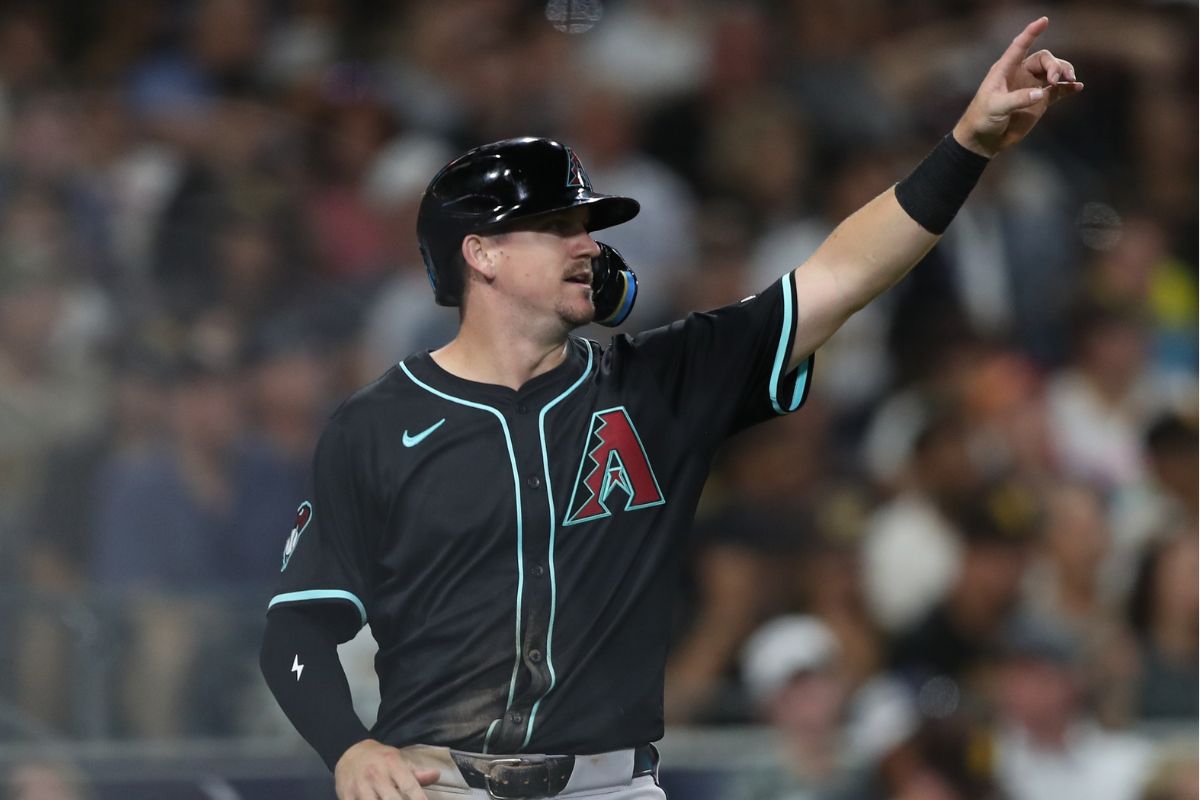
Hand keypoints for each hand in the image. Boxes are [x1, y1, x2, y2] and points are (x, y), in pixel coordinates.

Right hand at [334, 739, 440, 799]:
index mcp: (392, 764)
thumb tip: (437, 775)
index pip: (408, 785)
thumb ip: (416, 772)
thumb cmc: (380, 759)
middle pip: (391, 799)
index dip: (418, 798)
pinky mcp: (346, 796)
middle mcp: (376, 775)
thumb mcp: (399, 760)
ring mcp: (359, 787)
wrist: (350, 752)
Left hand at [952, 16, 1082, 157]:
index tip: (1044, 20)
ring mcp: (1032, 87)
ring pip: (1053, 71)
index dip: (1031, 32)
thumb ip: (1017, 99)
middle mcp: (1020, 74)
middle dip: (1054, 64)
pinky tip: (1077, 87)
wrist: (984, 140)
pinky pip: (1059, 90)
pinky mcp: (1040, 101)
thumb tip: (1041, 93)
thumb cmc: (982, 119)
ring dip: (1064, 72)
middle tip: (1057, 78)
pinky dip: (1068, 87)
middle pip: (1044, 59)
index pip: (1020, 46)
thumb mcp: (996, 107)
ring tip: (1070, 80)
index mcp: (1005, 70)